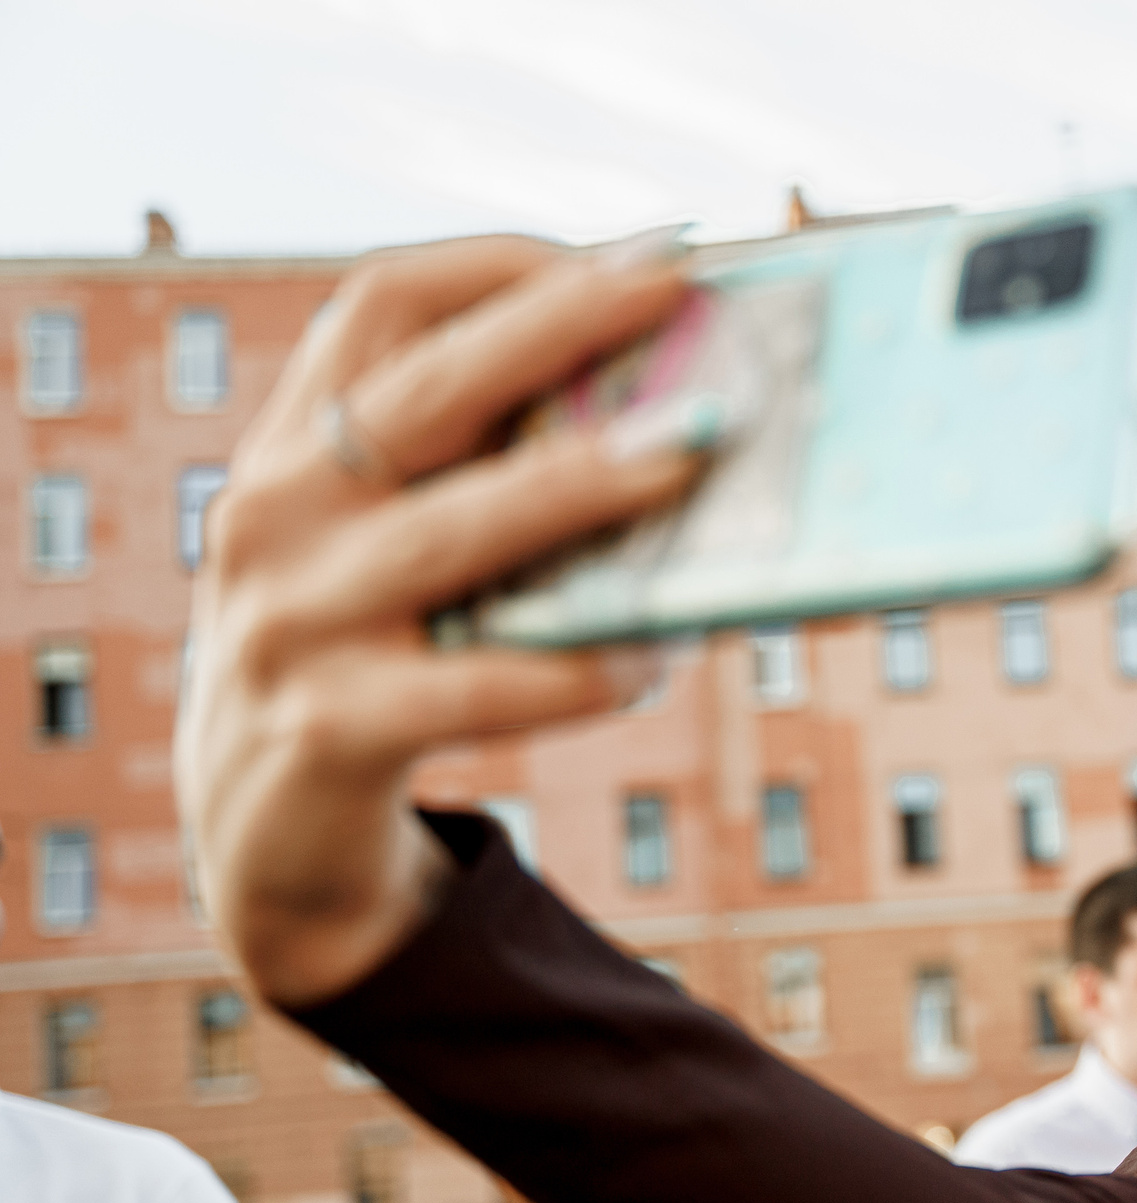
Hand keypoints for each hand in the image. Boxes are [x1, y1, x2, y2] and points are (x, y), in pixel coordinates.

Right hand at [175, 235, 706, 1008]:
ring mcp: (292, 622)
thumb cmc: (381, 658)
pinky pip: (479, 688)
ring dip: (577, 487)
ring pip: (451, 533)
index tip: (633, 256)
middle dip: (556, 328)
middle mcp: (276, 515)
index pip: (382, 302)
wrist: (266, 831)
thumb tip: (689, 426)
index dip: (505, 265)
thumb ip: (496, 485)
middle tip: (675, 294)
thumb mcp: (401, 550)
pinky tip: (652, 655)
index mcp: (298, 446)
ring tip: (687, 454)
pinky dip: (575, 668)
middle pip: (423, 392)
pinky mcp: (331, 729)